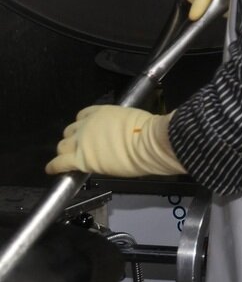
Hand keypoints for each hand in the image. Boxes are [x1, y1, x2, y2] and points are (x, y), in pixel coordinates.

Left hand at [46, 106, 184, 177]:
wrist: (150, 143)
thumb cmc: (149, 131)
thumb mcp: (133, 119)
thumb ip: (121, 125)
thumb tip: (124, 133)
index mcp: (101, 112)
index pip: (82, 116)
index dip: (83, 126)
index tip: (87, 133)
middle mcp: (87, 124)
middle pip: (70, 131)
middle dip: (74, 139)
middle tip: (81, 148)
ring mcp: (82, 141)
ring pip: (63, 146)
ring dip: (66, 152)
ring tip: (70, 159)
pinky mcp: (81, 159)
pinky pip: (60, 162)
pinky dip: (54, 166)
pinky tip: (52, 169)